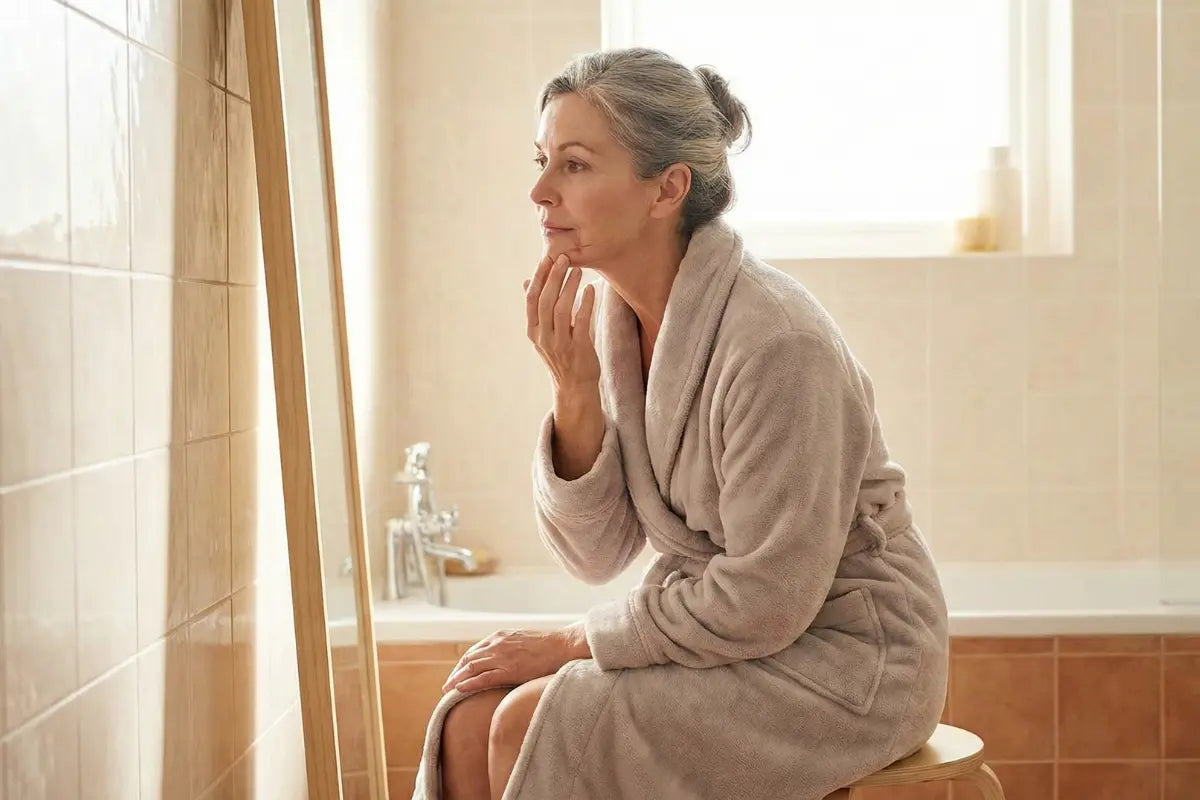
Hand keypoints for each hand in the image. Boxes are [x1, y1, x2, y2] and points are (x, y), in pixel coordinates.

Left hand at [441, 625, 590, 693]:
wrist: (562, 646)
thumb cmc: (548, 646)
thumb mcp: (523, 641)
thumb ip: (510, 647)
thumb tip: (507, 659)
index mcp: (500, 636)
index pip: (474, 651)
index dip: (463, 664)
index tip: (457, 674)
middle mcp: (497, 644)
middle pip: (468, 659)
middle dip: (456, 673)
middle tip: (447, 686)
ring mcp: (502, 657)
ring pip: (471, 668)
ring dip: (457, 680)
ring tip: (448, 691)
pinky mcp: (509, 670)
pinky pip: (483, 678)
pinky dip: (468, 684)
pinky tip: (459, 690)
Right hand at [524, 252, 599, 396]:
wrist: (575, 387)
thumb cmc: (562, 355)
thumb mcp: (544, 333)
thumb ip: (537, 308)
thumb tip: (527, 282)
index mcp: (534, 331)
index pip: (532, 299)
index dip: (539, 277)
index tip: (547, 258)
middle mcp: (544, 337)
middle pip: (545, 301)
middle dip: (554, 277)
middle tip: (564, 258)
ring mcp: (560, 344)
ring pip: (561, 310)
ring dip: (569, 287)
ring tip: (578, 271)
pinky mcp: (578, 349)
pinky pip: (581, 322)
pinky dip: (586, 304)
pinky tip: (591, 290)